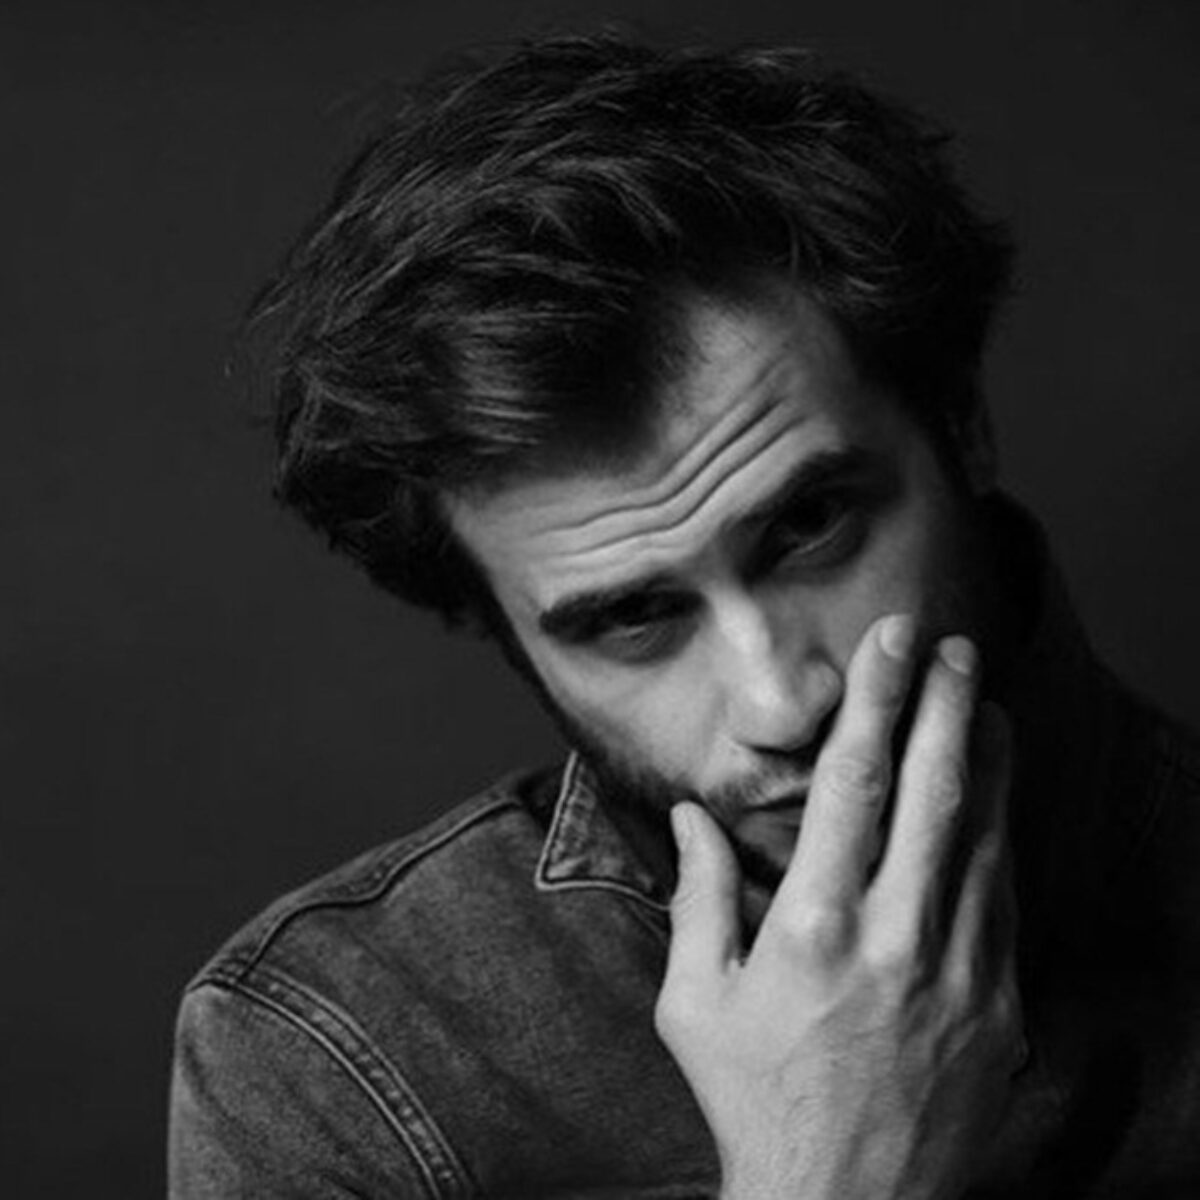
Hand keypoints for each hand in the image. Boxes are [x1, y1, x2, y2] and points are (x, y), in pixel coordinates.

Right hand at [654, 615, 1021, 1199]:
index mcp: (812, 927)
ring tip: (988, 703)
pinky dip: (1002, 838)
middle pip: (934, 792)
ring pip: (984, 838)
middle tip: (956, 648)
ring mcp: (958, 973)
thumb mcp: (693, 1002)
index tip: (891, 644)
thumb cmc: (755, 1099)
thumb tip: (689, 817)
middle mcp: (894, 937)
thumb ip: (695, 898)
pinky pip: (1005, 901)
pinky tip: (998, 802)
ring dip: (990, 761)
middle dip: (946, 706)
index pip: (852, 784)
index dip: (876, 701)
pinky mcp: (998, 1008)